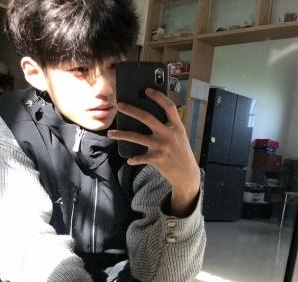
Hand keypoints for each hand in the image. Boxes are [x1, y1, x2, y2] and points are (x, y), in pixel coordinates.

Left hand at [108, 88, 199, 216]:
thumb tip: (149, 118)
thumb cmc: (182, 153)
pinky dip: (133, 159)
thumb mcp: (180, 137)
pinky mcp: (157, 159)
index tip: (147, 90)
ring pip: (137, 137)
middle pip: (147, 118)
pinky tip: (130, 160)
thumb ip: (168, 127)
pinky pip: (140, 157)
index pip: (169, 107)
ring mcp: (162, 147)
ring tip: (110, 133)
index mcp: (177, 127)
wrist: (187, 175)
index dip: (158, 97)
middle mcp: (169, 135)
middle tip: (119, 105)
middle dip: (131, 110)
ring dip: (122, 135)